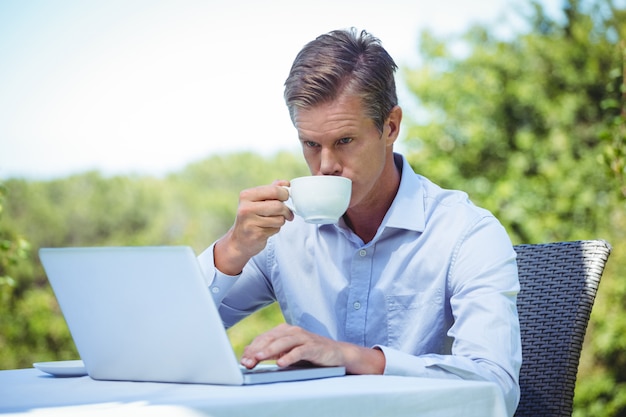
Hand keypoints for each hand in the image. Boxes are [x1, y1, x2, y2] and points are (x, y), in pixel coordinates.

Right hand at [214, 181, 292, 274]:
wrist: (239, 241)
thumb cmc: (251, 217)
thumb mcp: (258, 201)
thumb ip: (271, 190)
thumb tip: (285, 183)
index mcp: (246, 195)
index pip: (274, 190)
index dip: (285, 194)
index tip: (285, 198)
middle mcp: (246, 208)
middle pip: (278, 205)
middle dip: (287, 210)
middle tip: (288, 214)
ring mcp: (250, 222)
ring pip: (279, 219)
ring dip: (281, 221)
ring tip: (273, 222)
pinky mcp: (256, 234)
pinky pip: (276, 229)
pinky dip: (275, 229)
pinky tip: (267, 229)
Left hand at [240, 323, 385, 374]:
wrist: (337, 353)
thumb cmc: (310, 353)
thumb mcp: (288, 352)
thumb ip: (272, 352)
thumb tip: (251, 358)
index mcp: (284, 331)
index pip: (264, 338)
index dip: (252, 348)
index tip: (242, 359)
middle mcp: (293, 331)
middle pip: (271, 338)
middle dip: (257, 350)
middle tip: (247, 361)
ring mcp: (304, 338)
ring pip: (283, 342)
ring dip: (269, 350)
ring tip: (258, 359)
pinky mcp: (314, 347)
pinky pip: (299, 351)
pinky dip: (289, 356)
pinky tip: (281, 363)